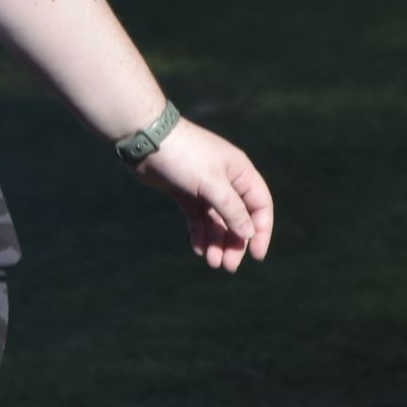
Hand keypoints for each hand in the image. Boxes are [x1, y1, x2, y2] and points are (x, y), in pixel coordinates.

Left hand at [134, 118, 273, 272]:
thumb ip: (232, 209)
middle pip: (238, 218)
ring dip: (217, 242)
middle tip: (228, 267)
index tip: (256, 255)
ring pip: (217, 221)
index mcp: (240, 172)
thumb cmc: (183, 156)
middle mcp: (226, 181)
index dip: (261, 231)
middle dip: (234, 243)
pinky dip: (199, 234)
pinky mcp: (185, 193)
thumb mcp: (212, 184)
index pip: (260, 206)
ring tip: (212, 262)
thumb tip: (249, 233)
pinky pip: (198, 219)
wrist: (145, 139)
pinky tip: (197, 249)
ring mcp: (205, 187)